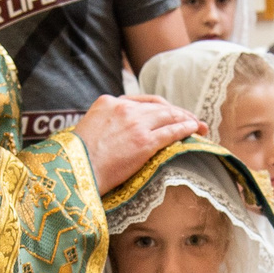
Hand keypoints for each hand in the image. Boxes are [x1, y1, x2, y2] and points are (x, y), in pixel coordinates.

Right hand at [74, 95, 198, 191]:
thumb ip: (105, 124)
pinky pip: (172, 132)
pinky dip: (186, 129)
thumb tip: (116, 133)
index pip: (142, 101)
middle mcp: (124, 108)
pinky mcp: (144, 142)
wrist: (75, 171)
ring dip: (187, 119)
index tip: (169, 113)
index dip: (160, 107)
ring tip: (198, 125)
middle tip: (192, 119)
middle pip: (159, 106)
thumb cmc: (77, 158)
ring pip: (169, 116)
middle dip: (178, 112)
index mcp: (108, 102)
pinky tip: (194, 131)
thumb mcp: (88, 129)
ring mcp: (136, 124)